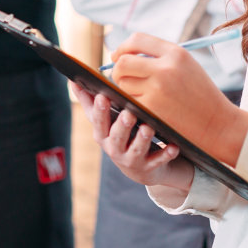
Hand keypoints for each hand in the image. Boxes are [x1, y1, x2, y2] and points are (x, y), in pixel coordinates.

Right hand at [71, 81, 192, 190]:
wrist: (139, 166)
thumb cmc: (120, 134)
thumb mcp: (104, 121)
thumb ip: (89, 101)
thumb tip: (73, 81)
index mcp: (103, 134)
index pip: (98, 122)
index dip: (100, 111)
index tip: (103, 96)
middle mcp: (115, 149)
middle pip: (117, 137)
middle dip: (122, 126)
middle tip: (128, 113)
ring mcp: (132, 159)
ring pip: (137, 150)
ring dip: (142, 139)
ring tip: (148, 127)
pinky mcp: (150, 167)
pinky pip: (159, 161)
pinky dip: (166, 154)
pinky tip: (174, 147)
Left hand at [109, 33, 247, 166]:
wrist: (217, 124)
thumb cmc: (200, 94)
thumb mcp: (186, 65)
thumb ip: (159, 56)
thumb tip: (124, 55)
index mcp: (176, 53)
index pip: (137, 40)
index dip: (122, 48)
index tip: (118, 56)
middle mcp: (165, 68)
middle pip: (123, 62)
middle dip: (117, 70)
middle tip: (121, 77)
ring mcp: (157, 90)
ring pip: (123, 83)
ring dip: (125, 88)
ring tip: (140, 93)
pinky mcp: (152, 109)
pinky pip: (129, 101)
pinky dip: (131, 103)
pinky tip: (144, 106)